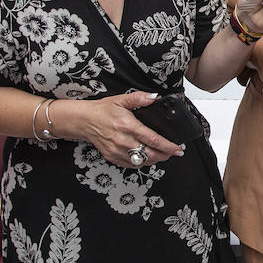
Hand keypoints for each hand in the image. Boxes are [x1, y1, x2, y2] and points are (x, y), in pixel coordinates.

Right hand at [54, 92, 183, 167]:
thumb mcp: (121, 100)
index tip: (178, 148)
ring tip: (162, 154)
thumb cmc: (102, 111)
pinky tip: (146, 156)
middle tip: (173, 152)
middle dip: (165, 155)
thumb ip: (139, 98)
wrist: (84, 121)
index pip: (153, 140)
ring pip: (142, 162)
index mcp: (128, 126)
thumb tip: (154, 97)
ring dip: (155, 160)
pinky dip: (142, 163)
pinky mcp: (113, 157)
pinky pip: (132, 165)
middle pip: (150, 154)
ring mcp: (117, 151)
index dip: (168, 146)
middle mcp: (123, 141)